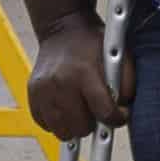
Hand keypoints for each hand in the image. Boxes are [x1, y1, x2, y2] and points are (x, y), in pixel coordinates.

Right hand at [29, 15, 122, 141]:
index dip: (116, 119)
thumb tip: (123, 111)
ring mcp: (43, 90)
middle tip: (96, 109)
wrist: (63, 29)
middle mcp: (61, 83)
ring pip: (62, 131)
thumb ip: (126, 84)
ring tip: (81, 110)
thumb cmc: (92, 43)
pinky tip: (66, 108)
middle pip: (82, 127)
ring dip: (74, 125)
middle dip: (94, 123)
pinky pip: (45, 124)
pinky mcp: (33, 94)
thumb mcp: (119, 55)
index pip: (104, 113)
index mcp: (85, 73)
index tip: (118, 115)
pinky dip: (57, 122)